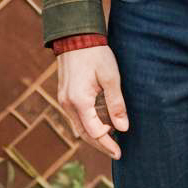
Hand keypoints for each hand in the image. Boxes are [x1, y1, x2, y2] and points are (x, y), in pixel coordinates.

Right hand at [57, 45, 129, 159]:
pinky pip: (76, 115)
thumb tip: (123, 128)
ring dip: (94, 134)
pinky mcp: (65, 94)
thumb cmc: (95, 54)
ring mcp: (64, 99)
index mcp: (79, 101)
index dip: (107, 144)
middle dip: (100, 144)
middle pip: (84, 134)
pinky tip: (101, 122)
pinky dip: (88, 123)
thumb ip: (116, 104)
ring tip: (112, 139)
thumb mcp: (111, 77)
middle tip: (116, 152)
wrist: (76, 35)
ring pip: (79, 126)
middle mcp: (67, 104)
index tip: (120, 152)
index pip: (94, 132)